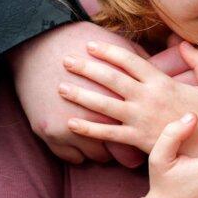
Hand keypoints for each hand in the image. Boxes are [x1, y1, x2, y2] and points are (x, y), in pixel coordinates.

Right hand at [8, 22, 145, 166]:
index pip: (138, 133)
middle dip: (124, 152)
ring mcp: (68, 127)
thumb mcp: (117, 45)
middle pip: (117, 152)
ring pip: (94, 156)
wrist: (35, 42)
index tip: (144, 136)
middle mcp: (94, 116)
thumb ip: (139, 63)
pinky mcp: (47, 132)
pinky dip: (78, 152)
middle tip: (128, 149)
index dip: (142, 137)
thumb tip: (161, 71)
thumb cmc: (79, 40)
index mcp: (115, 97)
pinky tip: (83, 143)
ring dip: (100, 151)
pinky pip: (71, 157)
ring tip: (104, 144)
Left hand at [61, 40, 197, 155]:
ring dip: (80, 95)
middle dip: (86, 68)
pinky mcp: (136, 139)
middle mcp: (147, 98)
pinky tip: (70, 123)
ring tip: (60, 87)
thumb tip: (183, 42)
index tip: (91, 45)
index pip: (129, 61)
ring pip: (104, 104)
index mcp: (162, 82)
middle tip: (65, 60)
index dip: (109, 51)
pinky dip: (88, 129)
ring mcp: (139, 119)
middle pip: (110, 79)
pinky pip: (108, 133)